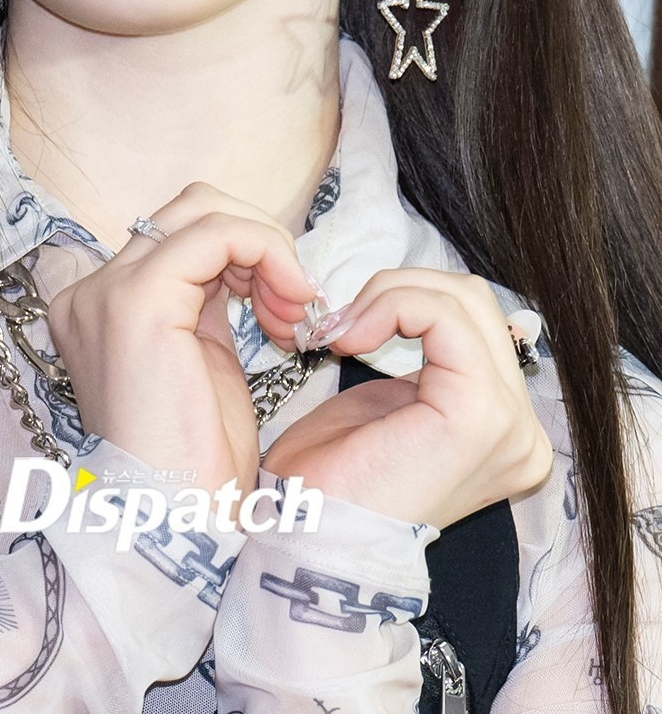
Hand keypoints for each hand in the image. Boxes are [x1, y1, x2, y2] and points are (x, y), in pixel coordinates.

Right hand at [47, 182, 314, 505]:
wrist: (174, 530)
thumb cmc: (196, 467)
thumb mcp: (202, 362)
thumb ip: (205, 304)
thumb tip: (244, 259)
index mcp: (100, 306)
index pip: (179, 233)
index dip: (243, 253)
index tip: (284, 306)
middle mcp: (90, 292)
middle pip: (191, 209)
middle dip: (257, 242)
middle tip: (295, 303)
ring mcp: (106, 293)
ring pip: (205, 209)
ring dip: (268, 248)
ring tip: (295, 311)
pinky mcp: (138, 301)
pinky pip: (218, 233)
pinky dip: (267, 252)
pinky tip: (290, 305)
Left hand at [262, 269, 552, 527]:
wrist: (306, 537)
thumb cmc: (335, 478)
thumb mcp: (393, 400)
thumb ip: (426, 357)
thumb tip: (424, 301)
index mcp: (505, 428)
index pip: (476, 320)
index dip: (409, 301)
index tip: (347, 327)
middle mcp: (523, 432)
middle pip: (475, 301)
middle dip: (400, 292)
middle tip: (342, 323)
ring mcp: (510, 426)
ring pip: (462, 299)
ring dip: (390, 297)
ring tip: (343, 332)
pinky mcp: (480, 415)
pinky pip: (444, 316)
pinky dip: (391, 307)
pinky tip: (350, 339)